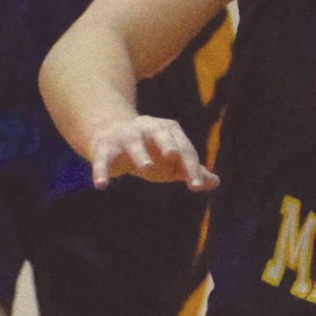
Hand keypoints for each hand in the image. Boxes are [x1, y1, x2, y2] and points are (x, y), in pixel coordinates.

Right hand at [87, 115, 217, 191]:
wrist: (111, 135)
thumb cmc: (149, 150)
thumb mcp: (170, 161)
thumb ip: (190, 169)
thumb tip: (214, 182)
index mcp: (168, 130)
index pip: (184, 149)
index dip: (190, 167)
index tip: (197, 186)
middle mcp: (148, 128)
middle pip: (161, 135)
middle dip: (167, 144)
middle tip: (173, 156)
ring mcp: (125, 136)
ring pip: (133, 144)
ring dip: (140, 154)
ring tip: (145, 168)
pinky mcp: (104, 147)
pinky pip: (103, 159)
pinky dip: (101, 171)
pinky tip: (101, 185)